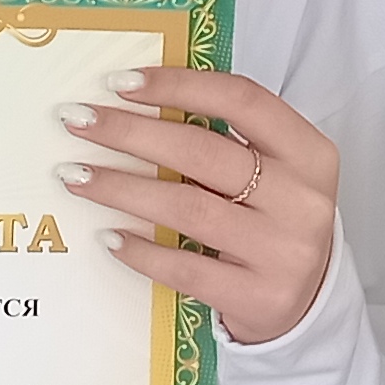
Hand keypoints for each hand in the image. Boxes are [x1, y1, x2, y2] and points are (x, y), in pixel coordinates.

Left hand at [55, 65, 335, 345]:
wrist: (310, 303)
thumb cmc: (274, 223)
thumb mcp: (272, 174)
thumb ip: (225, 141)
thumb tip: (135, 104)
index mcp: (309, 152)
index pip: (241, 100)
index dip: (178, 86)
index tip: (120, 81)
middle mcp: (302, 199)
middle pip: (203, 152)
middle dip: (130, 132)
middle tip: (78, 121)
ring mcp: (284, 251)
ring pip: (187, 208)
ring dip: (121, 188)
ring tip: (75, 175)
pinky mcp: (259, 297)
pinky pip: (185, 267)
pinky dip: (141, 250)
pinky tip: (108, 237)